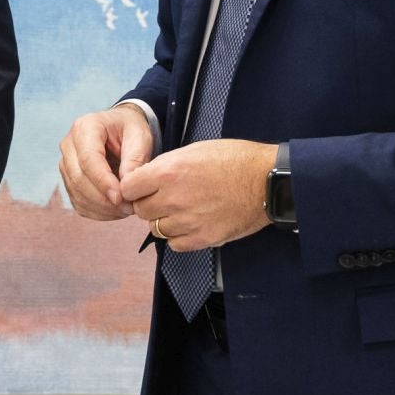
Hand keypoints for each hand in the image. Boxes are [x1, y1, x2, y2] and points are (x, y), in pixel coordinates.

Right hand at [59, 104, 155, 219]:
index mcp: (85, 127)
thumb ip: (134, 159)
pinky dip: (97, 212)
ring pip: (77, 194)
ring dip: (102, 208)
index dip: (103, 182)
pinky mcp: (69, 180)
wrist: (121, 129)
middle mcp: (69, 145)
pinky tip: (116, 211)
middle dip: (104, 199)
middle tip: (129, 207)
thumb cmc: (130, 129)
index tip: (122, 198)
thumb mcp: (140, 136)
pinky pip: (78, 202)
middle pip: (79, 179)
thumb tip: (126, 186)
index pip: (88, 160)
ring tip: (126, 209)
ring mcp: (66, 164)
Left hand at [119, 139, 274, 251]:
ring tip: (182, 210)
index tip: (140, 187)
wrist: (266, 180)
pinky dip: (179, 236)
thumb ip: (166, 165)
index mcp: (168, 172)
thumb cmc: (235, 159)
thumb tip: (148, 178)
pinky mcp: (202, 238)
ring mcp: (187, 221)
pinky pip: (175, 244)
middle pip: (141, 210)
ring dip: (164, 220)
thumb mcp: (194, 150)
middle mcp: (173, 198)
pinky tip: (191, 223)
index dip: (133, 187)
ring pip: (156, 229)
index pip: (128, 188)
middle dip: (148, 203)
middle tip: (163, 197)